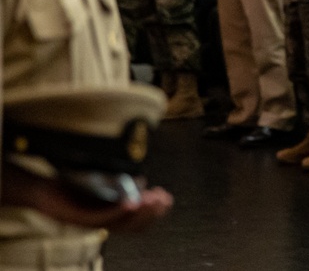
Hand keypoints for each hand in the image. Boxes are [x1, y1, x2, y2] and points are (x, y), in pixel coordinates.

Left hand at [0, 165, 171, 231]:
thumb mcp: (101, 186)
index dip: (156, 213)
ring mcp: (94, 222)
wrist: (43, 191)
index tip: (167, 199)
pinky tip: (131, 201)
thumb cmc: (71, 188)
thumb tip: (141, 181)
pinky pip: (103, 217)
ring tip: (153, 200)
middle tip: (164, 199)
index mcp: (113, 217)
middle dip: (152, 212)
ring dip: (141, 211)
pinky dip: (119, 211)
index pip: (140, 222)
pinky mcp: (81, 219)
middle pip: (135, 225)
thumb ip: (121, 186)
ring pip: (122, 223)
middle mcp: (105, 223)